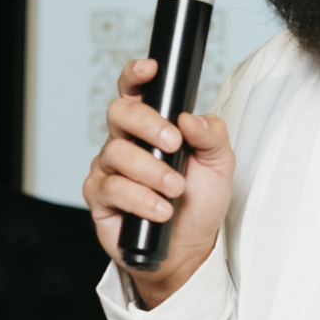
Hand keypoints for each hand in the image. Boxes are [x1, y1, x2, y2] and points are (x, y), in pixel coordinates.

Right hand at [82, 57, 234, 308]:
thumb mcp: (219, 165)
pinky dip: (140, 198)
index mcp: (151, 127)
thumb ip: (212, 136)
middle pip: (119, 113)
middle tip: (174, 145)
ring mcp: (109, 168)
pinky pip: (112, 188)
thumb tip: (191, 118)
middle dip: (148, 125)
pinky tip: (160, 210)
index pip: (135, 92)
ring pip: (117, 153)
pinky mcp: (100, 197)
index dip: (136, 76)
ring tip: (175, 190)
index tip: (150, 70)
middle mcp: (125, 142)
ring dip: (151, 172)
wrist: (188, 249)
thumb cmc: (198, 203)